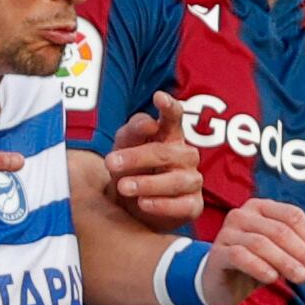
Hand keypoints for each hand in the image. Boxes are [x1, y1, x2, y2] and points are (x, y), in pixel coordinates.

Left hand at [105, 94, 205, 227]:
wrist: (133, 207)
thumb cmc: (132, 169)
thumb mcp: (124, 147)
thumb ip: (132, 132)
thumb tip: (150, 123)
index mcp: (170, 134)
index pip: (174, 116)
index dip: (169, 106)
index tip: (159, 97)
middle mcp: (185, 155)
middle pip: (165, 152)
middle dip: (136, 157)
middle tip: (111, 163)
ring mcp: (192, 180)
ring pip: (176, 180)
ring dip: (148, 183)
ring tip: (124, 187)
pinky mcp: (193, 205)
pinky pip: (182, 205)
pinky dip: (162, 205)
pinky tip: (143, 203)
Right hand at [200, 198, 304, 304]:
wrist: (221, 284)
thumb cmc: (256, 265)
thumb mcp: (280, 256)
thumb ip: (299, 256)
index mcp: (261, 207)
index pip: (292, 215)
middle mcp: (242, 214)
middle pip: (279, 230)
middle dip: (303, 253)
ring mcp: (227, 232)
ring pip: (261, 243)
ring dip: (285, 261)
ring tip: (301, 278)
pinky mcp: (217, 253)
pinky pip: (239, 256)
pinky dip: (258, 266)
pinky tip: (272, 278)